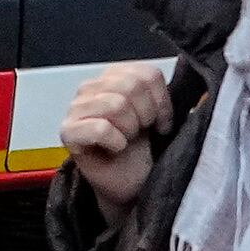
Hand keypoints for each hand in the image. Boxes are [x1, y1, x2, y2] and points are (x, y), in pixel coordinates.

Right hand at [58, 63, 174, 211]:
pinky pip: (101, 128)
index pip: (146, 73)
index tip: (160, 121)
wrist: (127, 184)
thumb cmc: (140, 149)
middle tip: (141, 132)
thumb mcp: (156, 111)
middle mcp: (91, 87)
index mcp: (113, 76)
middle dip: (145, 114)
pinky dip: (116, 142)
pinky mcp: (67, 132)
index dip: (161, 101)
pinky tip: (115, 148)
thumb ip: (158, 88)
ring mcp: (75, 109)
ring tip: (126, 140)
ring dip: (129, 129)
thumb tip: (182, 66)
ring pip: (116, 105)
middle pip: (131, 85)